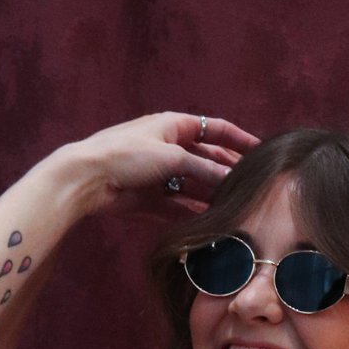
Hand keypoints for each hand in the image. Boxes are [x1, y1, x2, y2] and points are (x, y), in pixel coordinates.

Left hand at [69, 111, 258, 216]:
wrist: (89, 178)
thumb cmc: (128, 155)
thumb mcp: (173, 156)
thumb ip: (205, 168)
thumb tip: (231, 178)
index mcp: (174, 125)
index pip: (215, 128)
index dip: (238, 138)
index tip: (259, 150)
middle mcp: (169, 147)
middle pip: (206, 159)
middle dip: (225, 172)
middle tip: (249, 187)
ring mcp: (160, 173)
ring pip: (192, 184)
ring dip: (210, 195)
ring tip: (232, 208)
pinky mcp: (150, 197)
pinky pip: (177, 204)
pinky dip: (191, 212)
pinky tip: (207, 222)